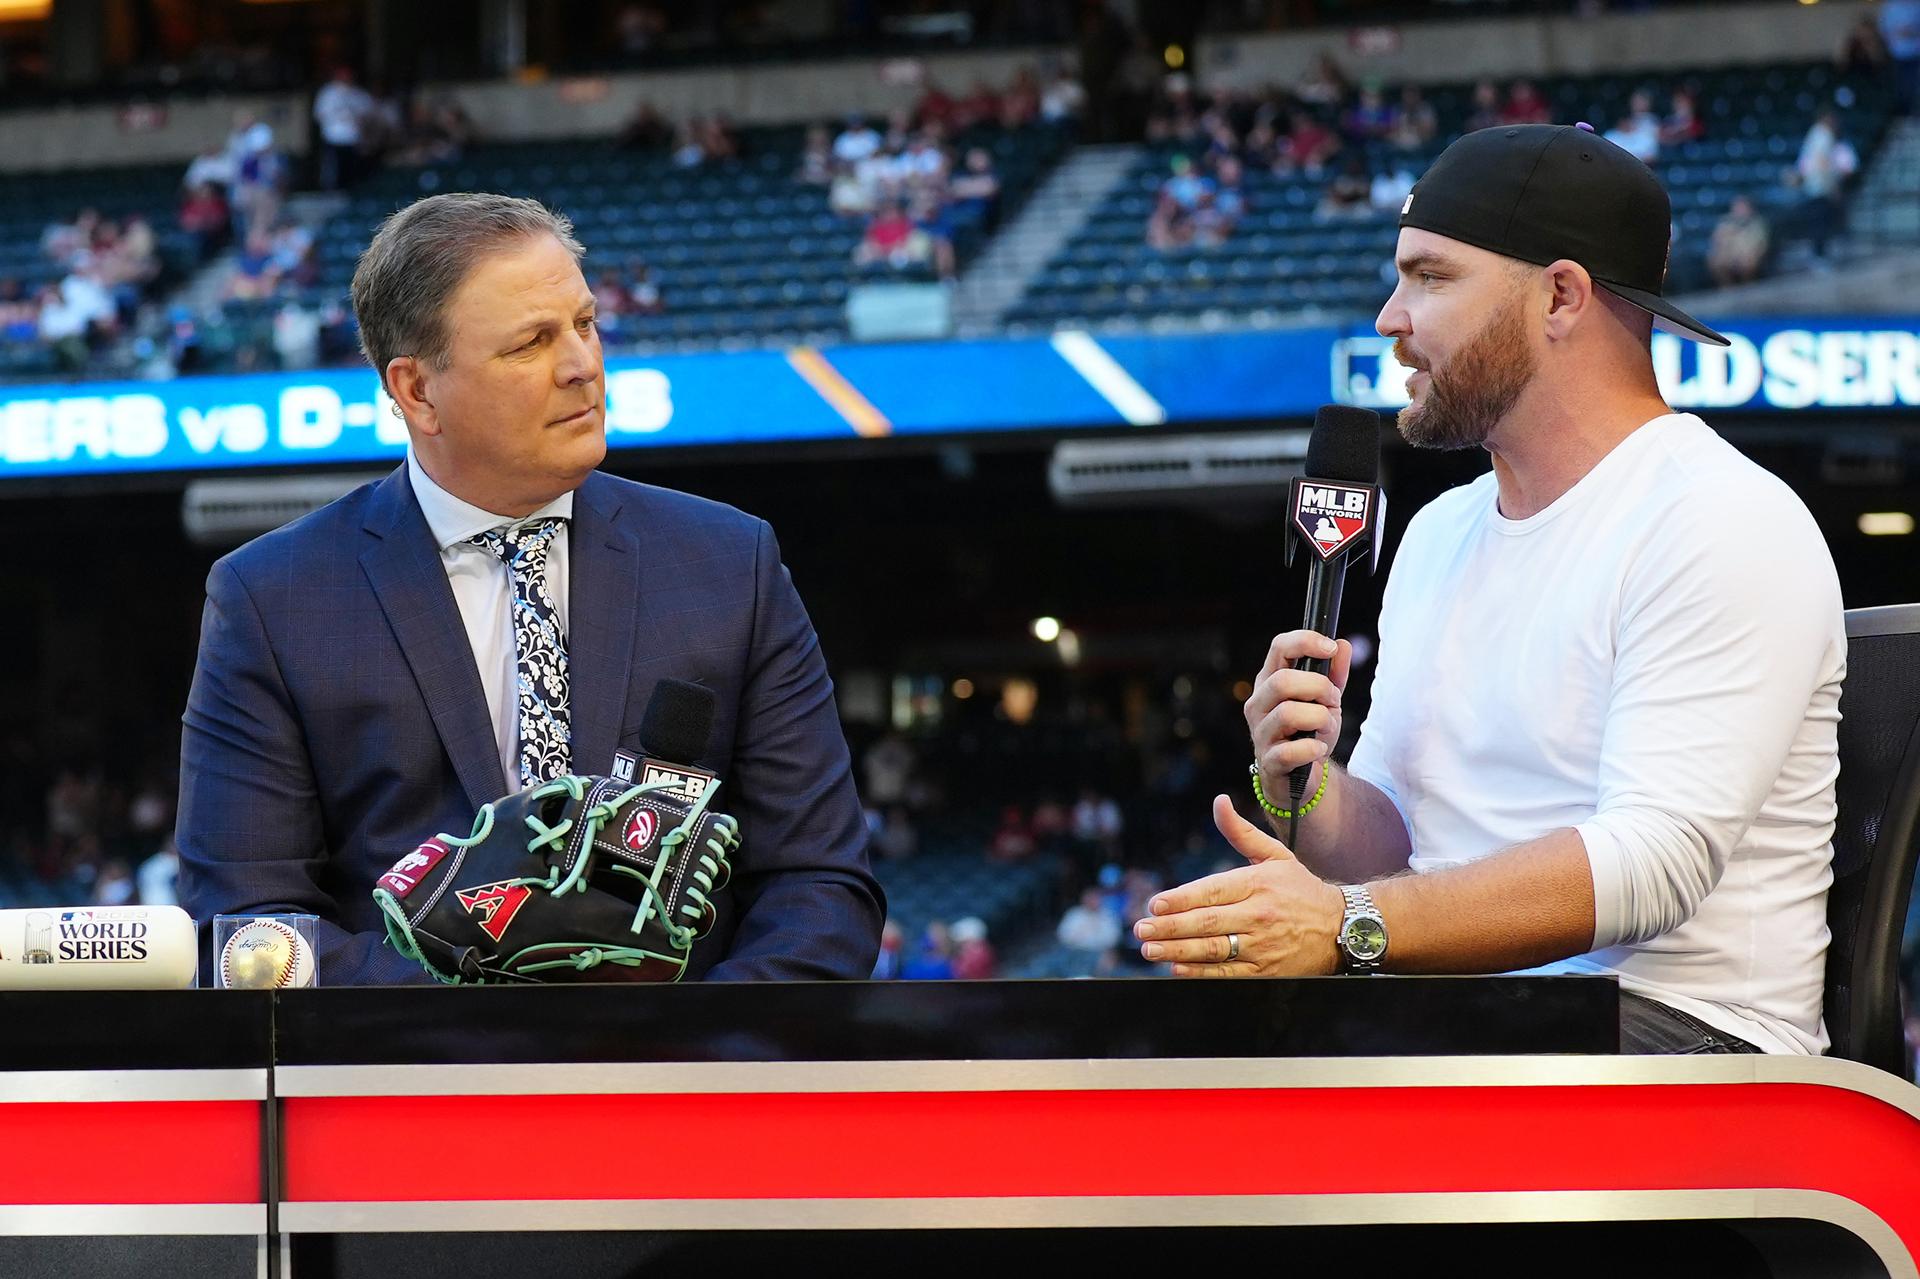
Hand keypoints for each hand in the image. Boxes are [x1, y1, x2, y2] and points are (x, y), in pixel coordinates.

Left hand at [1133, 795, 1344, 976]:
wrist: (1342, 926)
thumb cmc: (1300, 888)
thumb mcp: (1275, 855)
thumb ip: (1240, 832)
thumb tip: (1219, 802)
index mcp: (1257, 883)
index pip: (1212, 891)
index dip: (1181, 899)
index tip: (1154, 904)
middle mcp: (1259, 914)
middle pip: (1208, 922)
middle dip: (1170, 927)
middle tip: (1141, 930)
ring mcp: (1263, 945)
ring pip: (1214, 950)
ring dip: (1178, 951)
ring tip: (1151, 950)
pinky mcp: (1267, 971)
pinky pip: (1229, 974)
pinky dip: (1202, 973)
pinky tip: (1178, 969)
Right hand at [1244, 630, 1350, 800]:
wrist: (1303, 777)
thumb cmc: (1310, 732)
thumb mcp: (1326, 700)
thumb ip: (1334, 674)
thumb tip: (1342, 646)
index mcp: (1270, 681)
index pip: (1279, 647)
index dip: (1305, 641)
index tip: (1330, 647)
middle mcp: (1258, 703)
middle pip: (1282, 681)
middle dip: (1319, 687)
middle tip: (1333, 700)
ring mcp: (1260, 732)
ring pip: (1288, 713)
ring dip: (1319, 718)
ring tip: (1327, 726)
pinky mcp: (1268, 761)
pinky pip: (1289, 751)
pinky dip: (1312, 749)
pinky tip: (1318, 750)